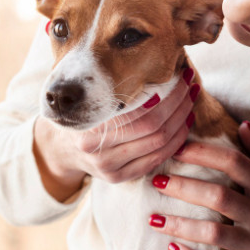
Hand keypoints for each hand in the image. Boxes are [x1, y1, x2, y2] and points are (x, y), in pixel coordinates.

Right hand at [34, 75, 197, 199]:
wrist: (60, 149)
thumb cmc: (79, 115)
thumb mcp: (89, 99)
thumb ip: (115, 90)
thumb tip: (155, 70)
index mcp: (92, 129)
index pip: (144, 113)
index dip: (168, 95)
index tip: (180, 76)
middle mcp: (100, 153)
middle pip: (156, 129)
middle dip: (179, 106)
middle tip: (190, 86)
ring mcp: (111, 169)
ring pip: (161, 146)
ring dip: (182, 123)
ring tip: (190, 102)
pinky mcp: (119, 179)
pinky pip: (157, 160)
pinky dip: (175, 142)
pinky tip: (183, 126)